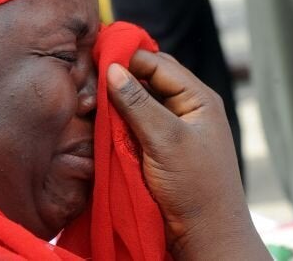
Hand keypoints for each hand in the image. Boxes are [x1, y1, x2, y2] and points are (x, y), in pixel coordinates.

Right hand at [107, 50, 269, 259]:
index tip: (95, 58)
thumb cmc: (195, 186)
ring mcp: (170, 127)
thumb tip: (111, 69)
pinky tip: (99, 121)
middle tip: (88, 80)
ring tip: (89, 100)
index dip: (128, 58)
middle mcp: (185, 107)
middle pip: (147, 80)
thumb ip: (138, 104)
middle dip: (119, 78)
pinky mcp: (156, 146)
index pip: (158, 63)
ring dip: (115, 101)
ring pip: (137, 102)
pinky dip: (116, 121)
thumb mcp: (166, 140)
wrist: (204, 234)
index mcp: (198, 98)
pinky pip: (133, 124)